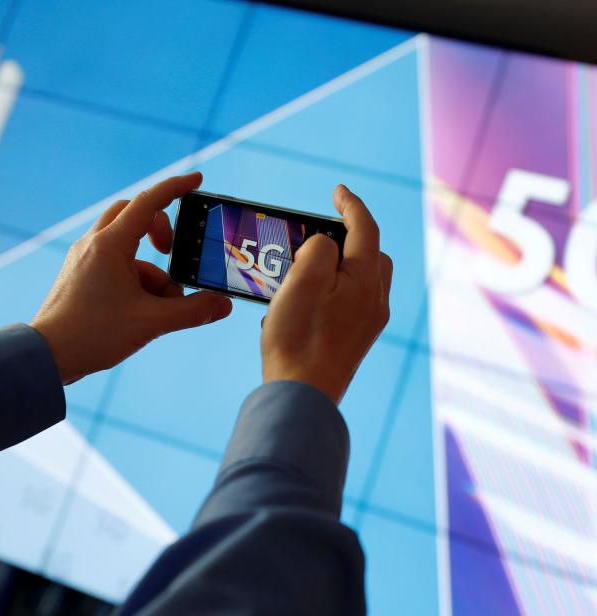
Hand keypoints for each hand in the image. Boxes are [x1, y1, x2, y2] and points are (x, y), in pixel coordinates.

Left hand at [31, 173, 231, 383]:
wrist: (48, 356)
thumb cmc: (93, 334)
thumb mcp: (151, 322)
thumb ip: (192, 311)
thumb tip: (222, 305)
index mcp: (110, 245)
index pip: (149, 202)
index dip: (175, 188)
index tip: (196, 180)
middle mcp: (95, 244)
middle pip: (134, 215)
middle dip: (160, 230)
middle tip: (173, 250)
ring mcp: (86, 258)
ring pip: (129, 246)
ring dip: (152, 270)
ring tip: (160, 306)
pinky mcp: (82, 274)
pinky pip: (118, 265)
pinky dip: (137, 281)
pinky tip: (142, 311)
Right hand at [261, 185, 392, 404]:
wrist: (302, 395)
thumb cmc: (298, 338)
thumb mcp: (302, 281)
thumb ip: (319, 249)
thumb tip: (327, 246)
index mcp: (366, 280)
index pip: (365, 228)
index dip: (351, 204)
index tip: (338, 191)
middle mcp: (376, 299)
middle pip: (371, 253)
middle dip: (351, 236)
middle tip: (320, 235)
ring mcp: (370, 321)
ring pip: (364, 278)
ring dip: (344, 264)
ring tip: (310, 269)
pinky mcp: (359, 338)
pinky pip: (355, 299)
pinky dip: (339, 287)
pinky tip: (313, 300)